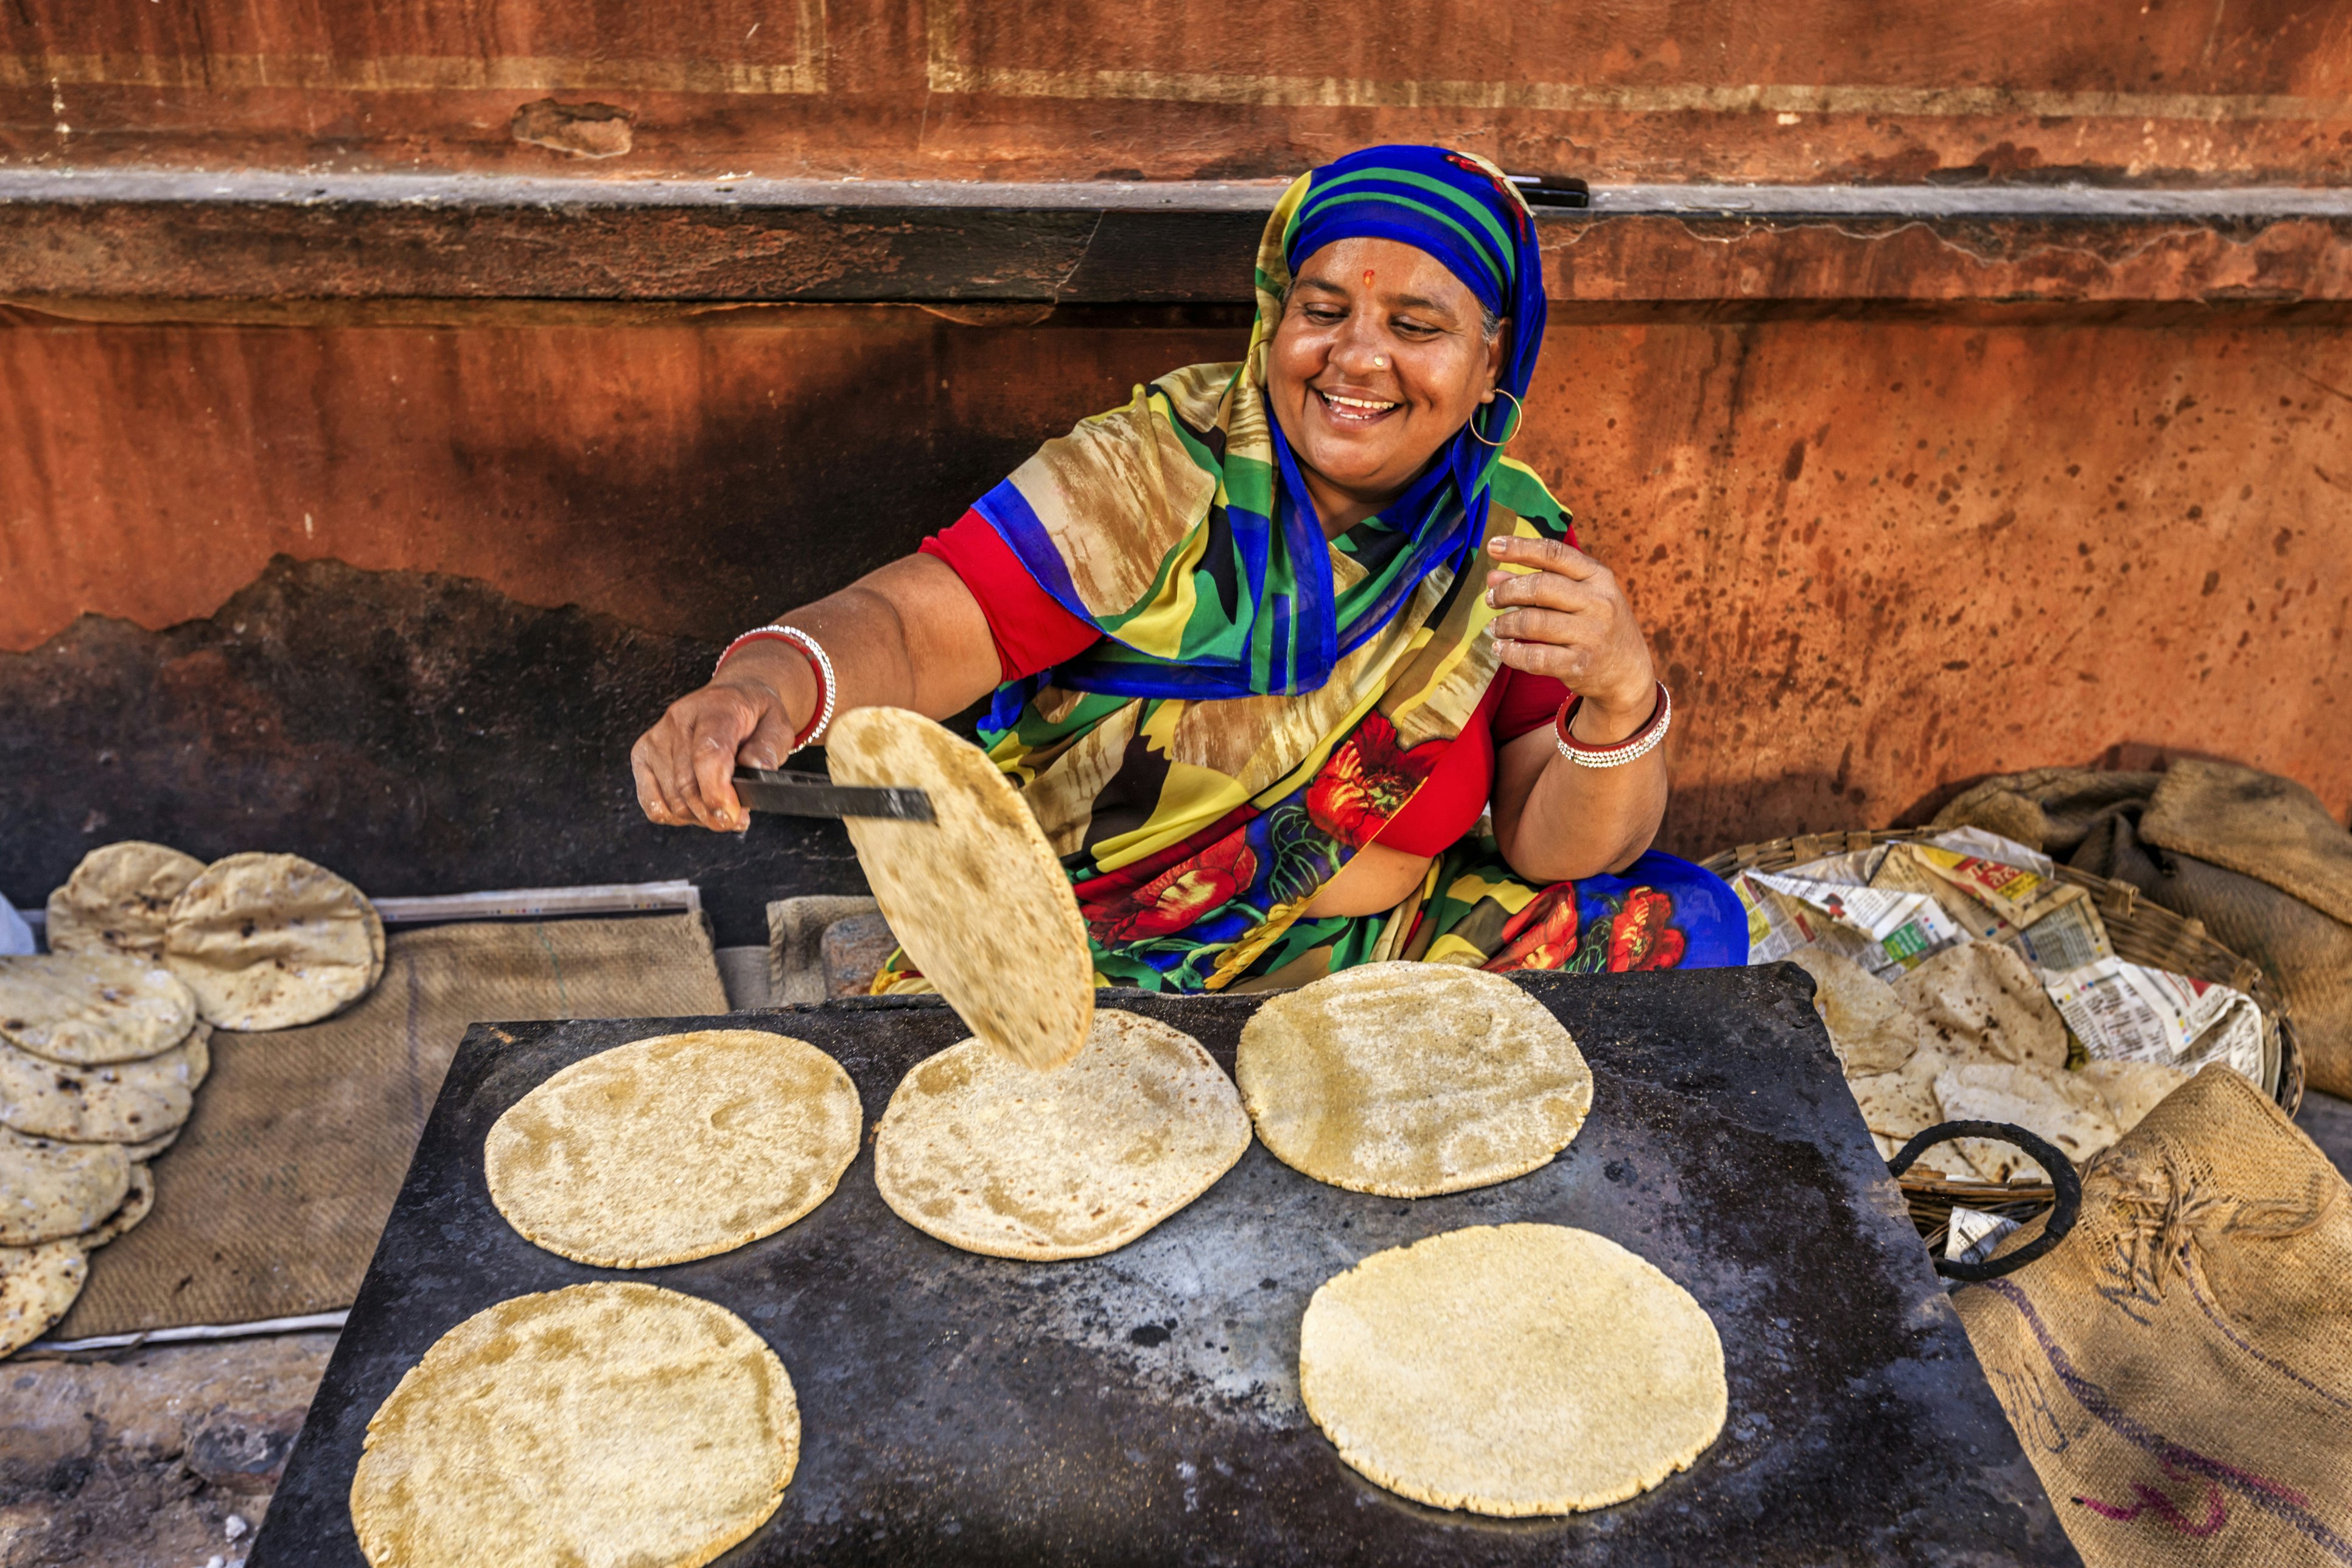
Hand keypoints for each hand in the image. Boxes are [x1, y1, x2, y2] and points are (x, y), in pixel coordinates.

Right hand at [629, 644, 812, 830]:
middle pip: (688, 786)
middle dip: (714, 814)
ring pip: (672, 801)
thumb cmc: (754, 715)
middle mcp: (679, 720)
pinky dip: (676, 816)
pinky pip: (653, 804)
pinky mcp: (642, 755)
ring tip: (720, 807)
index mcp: (715, 708)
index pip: (707, 755)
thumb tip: (756, 770)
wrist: (732, 697)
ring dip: (700, 817)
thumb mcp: (777, 726)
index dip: (718, 793)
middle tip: (737, 818)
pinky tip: (696, 808)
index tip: (733, 816)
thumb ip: (768, 749)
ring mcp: (656, 738)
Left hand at [1483, 534, 1658, 740]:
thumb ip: (1538, 582)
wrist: (1629, 672)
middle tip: (1491, 599)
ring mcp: (1591, 635)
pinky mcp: (1580, 665)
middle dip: (1506, 592)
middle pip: (1540, 587)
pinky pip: (1534, 657)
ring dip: (1505, 624)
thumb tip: (1492, 577)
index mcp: (1598, 577)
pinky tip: (1501, 650)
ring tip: (1496, 627)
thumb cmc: (1597, 626)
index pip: (1554, 553)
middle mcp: (1598, 602)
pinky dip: (1510, 653)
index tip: (1493, 546)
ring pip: (1533, 622)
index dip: (1520, 547)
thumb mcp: (1579, 597)